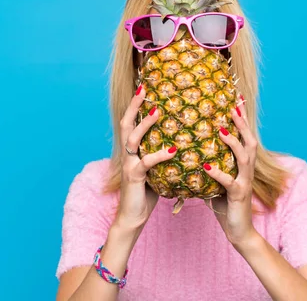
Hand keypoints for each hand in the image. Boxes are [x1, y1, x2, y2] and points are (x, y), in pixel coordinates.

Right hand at [115, 84, 177, 230]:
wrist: (132, 218)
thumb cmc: (145, 194)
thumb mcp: (155, 171)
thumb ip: (162, 156)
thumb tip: (181, 143)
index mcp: (133, 151)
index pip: (131, 123)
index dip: (135, 106)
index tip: (144, 88)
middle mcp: (128, 154)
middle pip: (126, 123)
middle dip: (134, 106)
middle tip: (144, 89)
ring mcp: (129, 165)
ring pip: (133, 138)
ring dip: (145, 123)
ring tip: (157, 110)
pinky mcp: (134, 177)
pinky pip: (146, 162)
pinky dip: (159, 154)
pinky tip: (172, 150)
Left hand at [203, 96, 259, 247]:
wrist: (239, 231)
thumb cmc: (226, 205)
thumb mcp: (217, 182)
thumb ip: (210, 167)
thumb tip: (192, 152)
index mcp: (241, 165)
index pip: (243, 137)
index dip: (241, 119)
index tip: (235, 100)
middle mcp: (246, 170)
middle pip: (249, 141)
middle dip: (242, 123)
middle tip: (233, 106)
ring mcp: (244, 182)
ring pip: (244, 157)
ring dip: (233, 142)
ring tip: (221, 130)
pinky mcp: (239, 195)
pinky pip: (229, 182)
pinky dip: (218, 173)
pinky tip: (206, 166)